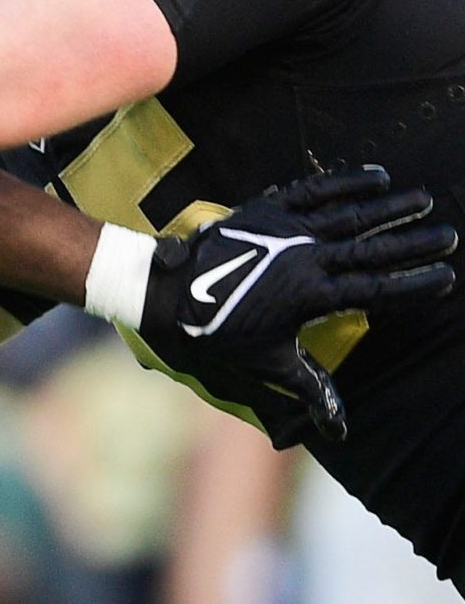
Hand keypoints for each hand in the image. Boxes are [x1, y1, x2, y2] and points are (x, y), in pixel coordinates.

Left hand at [137, 168, 454, 448]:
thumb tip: (337, 428)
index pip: (374, 290)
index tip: (446, 278)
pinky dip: (344, 181)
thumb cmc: (216, 331)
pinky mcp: (266, 208)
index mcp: (310, 296)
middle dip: (412, 242)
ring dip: (388, 206)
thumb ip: (308, 387)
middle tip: (449, 236)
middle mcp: (303, 258)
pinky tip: (375, 175)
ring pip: (348, 214)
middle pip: (370, 248)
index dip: (412, 284)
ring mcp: (285, 229)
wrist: (166, 292)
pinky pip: (313, 190)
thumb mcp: (265, 362)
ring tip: (423, 200)